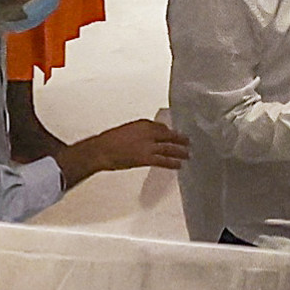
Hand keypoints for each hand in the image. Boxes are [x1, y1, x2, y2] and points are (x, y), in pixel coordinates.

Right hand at [64, 115, 189, 178]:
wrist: (100, 150)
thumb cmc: (108, 141)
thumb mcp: (125, 131)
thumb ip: (138, 134)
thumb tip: (145, 140)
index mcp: (142, 124)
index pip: (161, 127)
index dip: (169, 132)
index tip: (174, 135)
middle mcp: (148, 132)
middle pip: (169, 136)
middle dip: (180, 139)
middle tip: (188, 141)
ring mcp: (148, 145)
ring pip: (169, 148)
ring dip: (180, 151)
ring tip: (188, 154)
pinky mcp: (146, 158)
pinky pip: (163, 161)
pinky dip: (172, 163)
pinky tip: (179, 165)